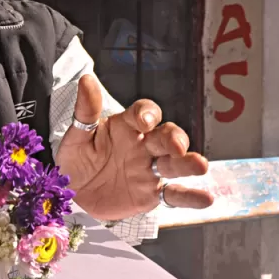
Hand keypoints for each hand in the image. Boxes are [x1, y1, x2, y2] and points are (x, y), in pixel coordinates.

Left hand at [55, 75, 213, 220]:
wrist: (73, 195)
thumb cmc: (75, 161)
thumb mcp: (76, 137)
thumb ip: (86, 112)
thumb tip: (87, 79)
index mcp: (126, 127)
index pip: (143, 113)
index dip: (147, 114)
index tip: (145, 121)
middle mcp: (143, 145)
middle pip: (166, 136)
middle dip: (174, 139)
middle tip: (176, 146)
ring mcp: (150, 170)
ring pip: (175, 163)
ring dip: (189, 163)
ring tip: (200, 166)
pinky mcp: (152, 194)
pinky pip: (174, 195)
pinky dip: (190, 197)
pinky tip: (206, 199)